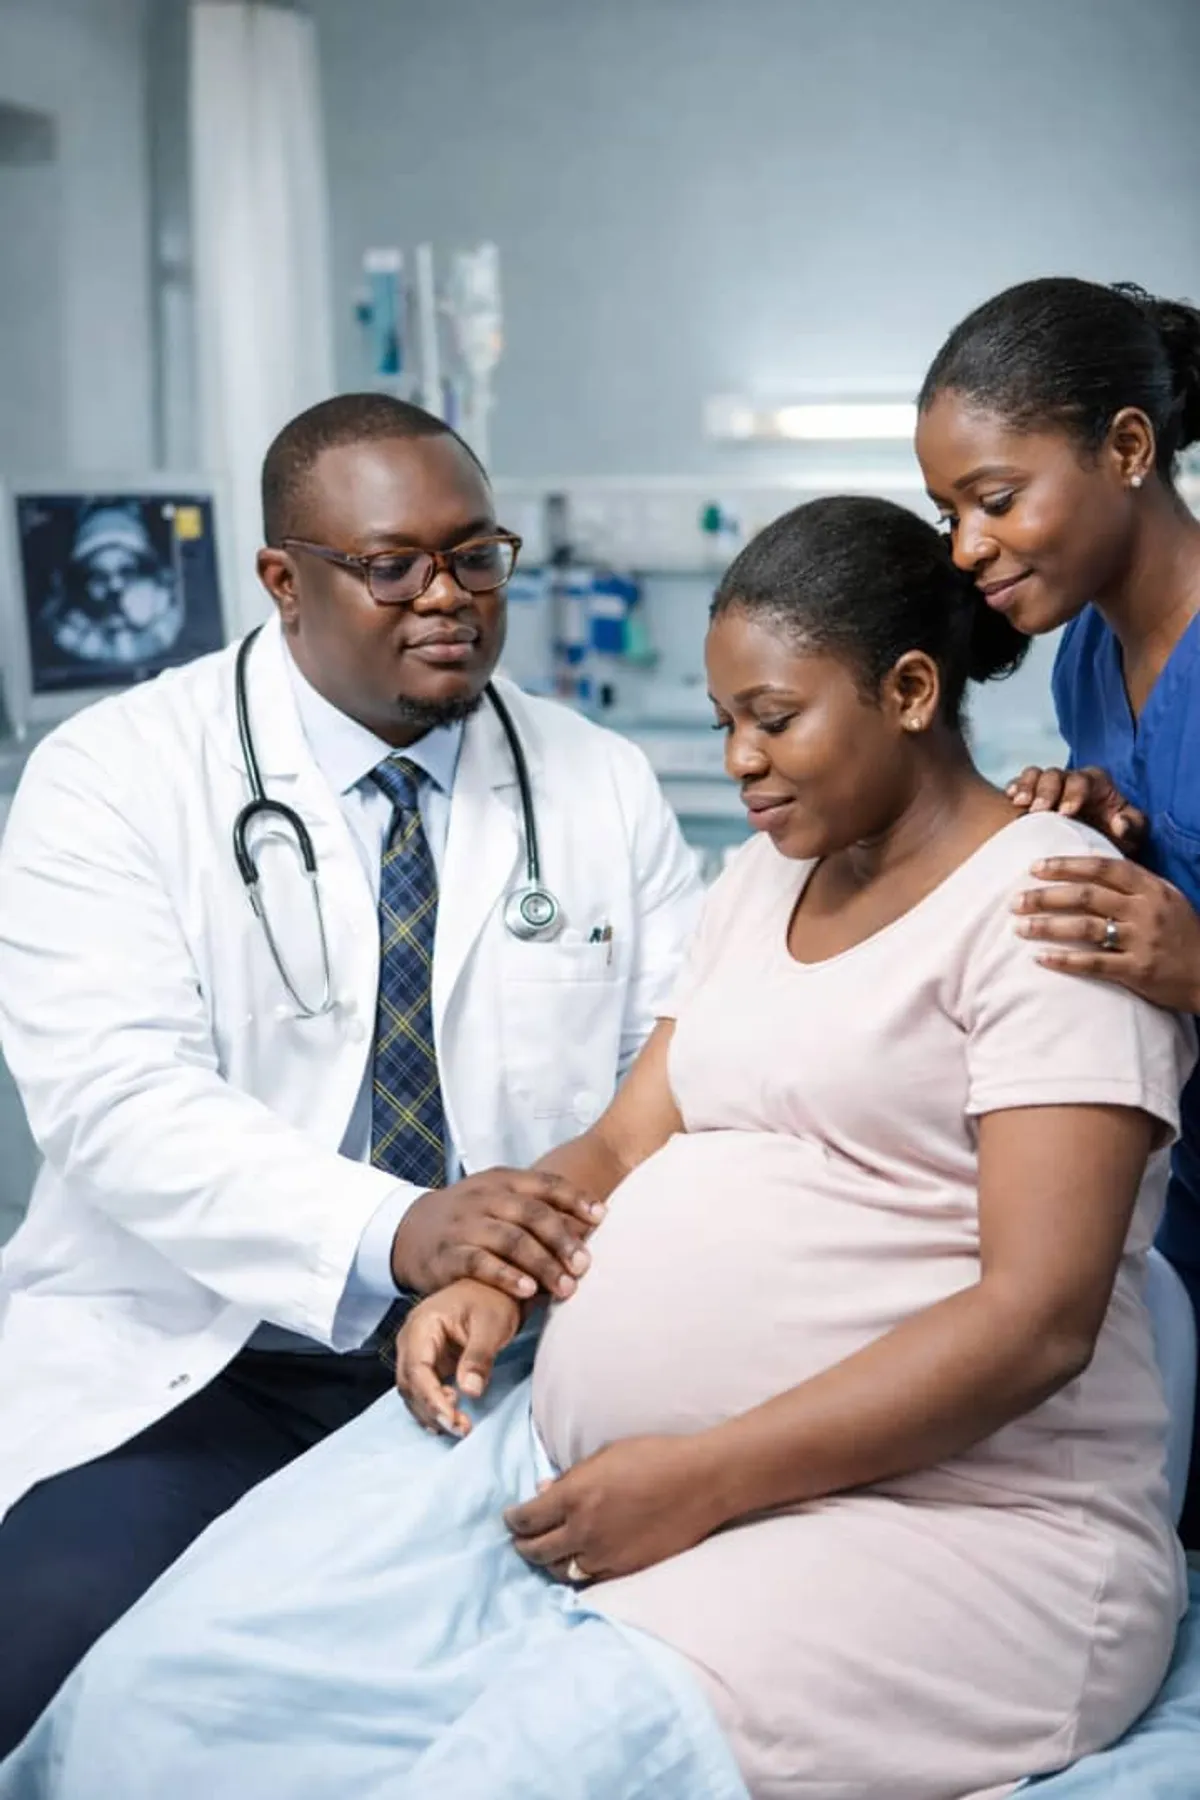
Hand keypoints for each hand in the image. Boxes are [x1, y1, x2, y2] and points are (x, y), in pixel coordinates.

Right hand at [391, 1169, 604, 1300]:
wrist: (408, 1230)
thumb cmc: (468, 1217)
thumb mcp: (497, 1199)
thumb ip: (536, 1205)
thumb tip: (593, 1219)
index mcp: (502, 1181)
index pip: (545, 1184)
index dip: (575, 1198)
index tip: (601, 1216)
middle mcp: (484, 1198)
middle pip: (531, 1213)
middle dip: (563, 1239)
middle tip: (585, 1264)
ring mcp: (465, 1225)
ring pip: (510, 1239)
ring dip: (542, 1263)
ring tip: (565, 1286)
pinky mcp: (448, 1254)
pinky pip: (480, 1263)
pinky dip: (506, 1276)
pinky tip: (527, 1290)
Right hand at [394, 1279, 520, 1436]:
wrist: (496, 1286)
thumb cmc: (493, 1299)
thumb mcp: (492, 1324)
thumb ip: (479, 1357)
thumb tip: (469, 1391)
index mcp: (422, 1324)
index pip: (417, 1370)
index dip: (431, 1399)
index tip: (452, 1420)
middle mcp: (412, 1338)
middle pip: (410, 1384)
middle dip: (432, 1410)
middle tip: (461, 1429)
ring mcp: (418, 1350)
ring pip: (413, 1391)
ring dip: (432, 1412)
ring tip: (461, 1427)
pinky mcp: (429, 1361)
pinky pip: (423, 1389)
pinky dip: (433, 1406)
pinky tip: (450, 1419)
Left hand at [505, 1435, 723, 1584]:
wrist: (700, 1482)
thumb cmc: (654, 1457)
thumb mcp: (606, 1456)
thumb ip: (571, 1477)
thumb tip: (543, 1492)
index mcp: (575, 1496)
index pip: (527, 1518)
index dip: (513, 1521)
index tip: (510, 1519)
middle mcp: (584, 1530)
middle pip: (537, 1551)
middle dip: (523, 1546)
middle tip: (519, 1541)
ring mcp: (605, 1554)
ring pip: (561, 1570)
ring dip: (549, 1562)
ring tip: (547, 1554)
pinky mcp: (626, 1570)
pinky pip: (590, 1578)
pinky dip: (579, 1571)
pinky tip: (578, 1563)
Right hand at [1007, 764, 1145, 850]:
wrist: (1093, 848)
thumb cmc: (1116, 838)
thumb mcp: (1134, 835)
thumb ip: (1134, 827)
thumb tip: (1119, 823)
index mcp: (1096, 783)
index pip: (1083, 780)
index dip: (1073, 794)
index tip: (1066, 813)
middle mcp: (1070, 779)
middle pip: (1055, 775)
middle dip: (1046, 791)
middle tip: (1039, 810)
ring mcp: (1050, 787)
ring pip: (1035, 774)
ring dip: (1026, 787)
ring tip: (1020, 804)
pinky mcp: (1032, 796)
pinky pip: (1019, 783)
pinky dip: (1014, 788)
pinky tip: (1009, 800)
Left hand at [1014, 854, 1199, 1012]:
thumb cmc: (1183, 934)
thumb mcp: (1166, 899)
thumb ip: (1133, 885)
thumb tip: (1087, 871)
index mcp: (1151, 887)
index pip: (1102, 868)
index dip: (1066, 865)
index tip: (1035, 867)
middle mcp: (1146, 910)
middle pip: (1086, 896)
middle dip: (1046, 896)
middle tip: (1016, 900)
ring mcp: (1142, 940)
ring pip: (1085, 927)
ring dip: (1047, 926)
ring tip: (1019, 927)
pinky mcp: (1138, 970)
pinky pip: (1094, 963)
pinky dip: (1065, 960)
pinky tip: (1041, 959)